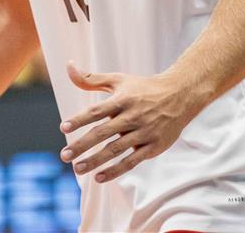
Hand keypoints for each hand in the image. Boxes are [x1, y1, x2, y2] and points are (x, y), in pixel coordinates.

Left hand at [57, 61, 205, 183]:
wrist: (180, 96)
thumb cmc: (143, 88)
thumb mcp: (118, 80)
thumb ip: (91, 79)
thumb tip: (68, 66)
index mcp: (123, 100)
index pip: (97, 111)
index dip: (80, 119)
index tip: (63, 128)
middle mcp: (132, 116)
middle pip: (103, 133)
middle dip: (82, 145)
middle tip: (64, 156)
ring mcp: (144, 132)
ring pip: (115, 149)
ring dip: (95, 161)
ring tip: (77, 169)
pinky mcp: (153, 146)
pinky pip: (131, 161)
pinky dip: (115, 170)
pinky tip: (99, 177)